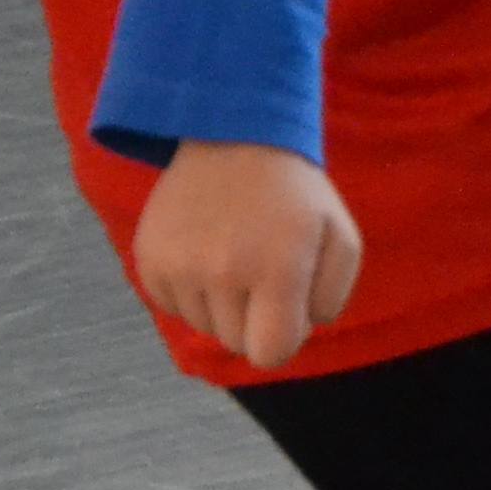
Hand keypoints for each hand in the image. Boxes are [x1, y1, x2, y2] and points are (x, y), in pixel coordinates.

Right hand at [130, 140, 362, 370]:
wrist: (234, 135)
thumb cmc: (296, 195)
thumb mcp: (341, 239)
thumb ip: (331, 299)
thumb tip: (299, 332)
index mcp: (275, 270)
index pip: (270, 353)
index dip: (284, 339)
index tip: (288, 311)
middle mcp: (221, 272)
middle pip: (236, 343)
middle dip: (254, 321)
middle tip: (262, 273)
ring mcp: (179, 266)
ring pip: (203, 326)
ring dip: (222, 305)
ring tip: (234, 255)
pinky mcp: (149, 259)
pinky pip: (172, 306)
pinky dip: (189, 291)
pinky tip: (205, 252)